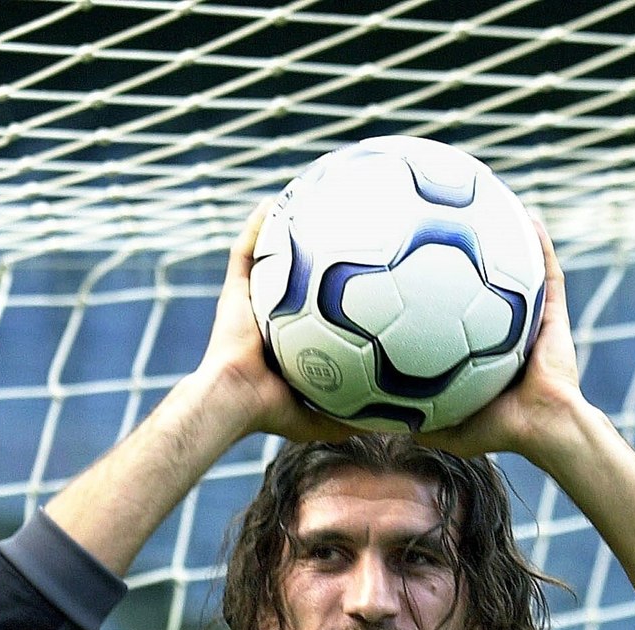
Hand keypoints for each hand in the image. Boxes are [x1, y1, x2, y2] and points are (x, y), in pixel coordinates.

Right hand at [191, 202, 354, 445]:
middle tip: (341, 230)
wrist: (233, 400)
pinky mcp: (233, 292)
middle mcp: (271, 317)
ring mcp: (251, 302)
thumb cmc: (270, 411)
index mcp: (291, 342)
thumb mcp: (322, 417)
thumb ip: (355, 418)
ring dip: (284, 231)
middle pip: (296, 278)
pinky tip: (273, 203)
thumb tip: (401, 424)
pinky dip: (256, 227)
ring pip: (270, 258)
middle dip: (314, 255)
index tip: (364, 275)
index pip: (317, 313)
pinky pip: (244, 251)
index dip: (335, 296)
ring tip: (305, 201)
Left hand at [414, 219, 583, 464]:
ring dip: (506, 240)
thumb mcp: (444, 427)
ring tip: (488, 205)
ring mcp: (531, 320)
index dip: (435, 293)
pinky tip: (527, 217)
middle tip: (443, 226)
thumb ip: (412, 421)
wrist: (543, 427)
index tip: (411, 268)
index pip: (454, 316)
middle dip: (466, 255)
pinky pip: (548, 272)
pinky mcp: (553, 314)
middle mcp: (505, 331)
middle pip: (482, 284)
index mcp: (481, 352)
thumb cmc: (499, 430)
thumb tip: (371, 417)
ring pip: (517, 271)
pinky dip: (540, 245)